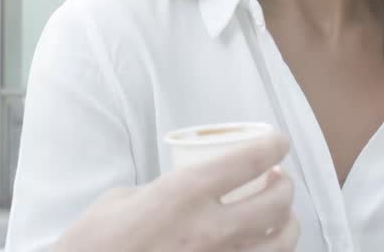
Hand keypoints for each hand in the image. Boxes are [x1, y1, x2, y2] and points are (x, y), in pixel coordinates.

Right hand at [54, 134, 297, 251]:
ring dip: (289, 226)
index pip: (246, 162)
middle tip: (280, 179)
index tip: (279, 142)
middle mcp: (209, 230)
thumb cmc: (94, 242)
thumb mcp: (123, 200)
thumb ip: (162, 191)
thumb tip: (184, 192)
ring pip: (280, 245)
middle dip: (286, 187)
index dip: (272, 147)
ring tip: (284, 218)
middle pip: (275, 205)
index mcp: (183, 195)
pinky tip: (264, 248)